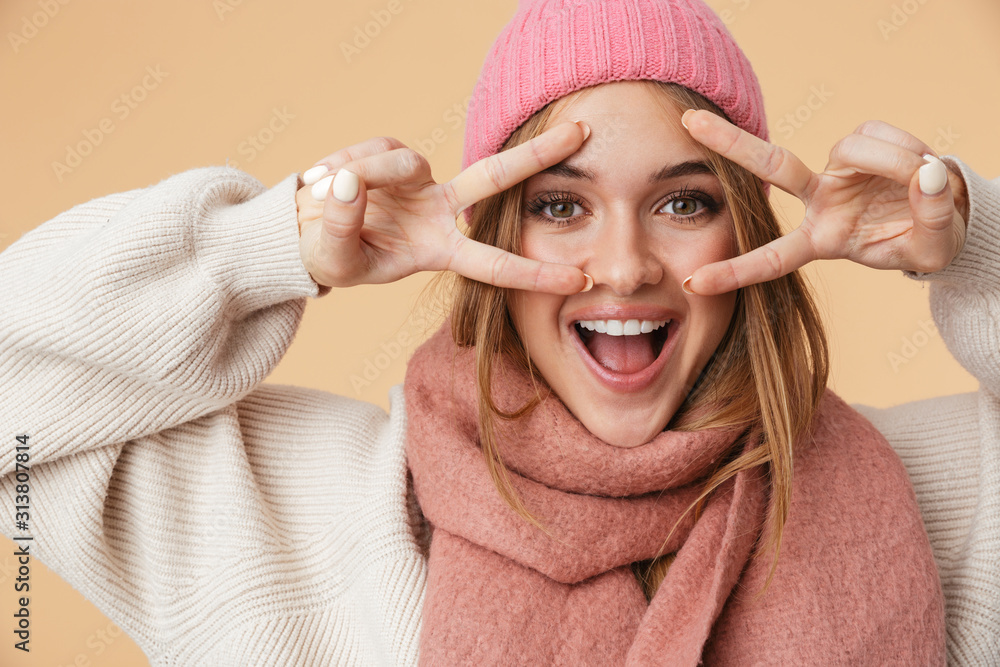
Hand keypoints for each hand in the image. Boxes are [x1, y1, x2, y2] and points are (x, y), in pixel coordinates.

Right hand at [295, 122, 592, 293]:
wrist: (305, 229)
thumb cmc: (329, 255)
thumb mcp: (333, 258)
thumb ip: (342, 228)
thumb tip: (351, 184)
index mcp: (439, 251)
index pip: (493, 264)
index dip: (534, 274)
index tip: (581, 281)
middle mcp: (440, 211)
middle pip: (494, 178)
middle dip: (537, 154)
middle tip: (584, 130)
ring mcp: (419, 180)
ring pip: (402, 163)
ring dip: (364, 175)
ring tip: (330, 194)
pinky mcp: (391, 153)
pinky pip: (372, 152)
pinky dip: (345, 165)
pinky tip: (326, 180)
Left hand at [680, 110, 968, 294]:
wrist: (946, 215)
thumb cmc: (926, 241)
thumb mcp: (932, 248)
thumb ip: (932, 218)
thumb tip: (926, 177)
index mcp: (822, 240)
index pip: (773, 257)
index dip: (735, 272)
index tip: (693, 283)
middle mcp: (820, 201)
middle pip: (773, 167)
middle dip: (731, 143)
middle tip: (689, 122)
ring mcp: (837, 169)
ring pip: (852, 149)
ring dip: (894, 162)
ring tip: (923, 181)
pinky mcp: (859, 141)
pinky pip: (878, 134)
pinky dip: (908, 147)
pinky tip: (921, 165)